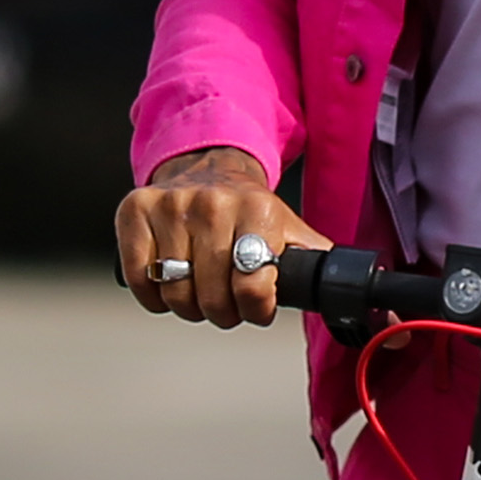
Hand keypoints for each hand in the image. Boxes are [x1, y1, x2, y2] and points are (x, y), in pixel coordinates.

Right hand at [116, 147, 310, 327]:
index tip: (255, 308)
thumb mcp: (291, 230)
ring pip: (175, 294)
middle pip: (211, 299)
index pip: (252, 289)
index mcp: (258, 210)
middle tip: (226, 303)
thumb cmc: (251, 212)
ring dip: (188, 307)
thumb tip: (346, 294)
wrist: (209, 166)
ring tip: (200, 292)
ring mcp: (170, 205)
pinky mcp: (135, 210)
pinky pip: (140, 278)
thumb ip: (315, 262)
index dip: (255, 311)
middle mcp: (212, 204)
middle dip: (222, 313)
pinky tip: (168, 284)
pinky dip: (153, 296)